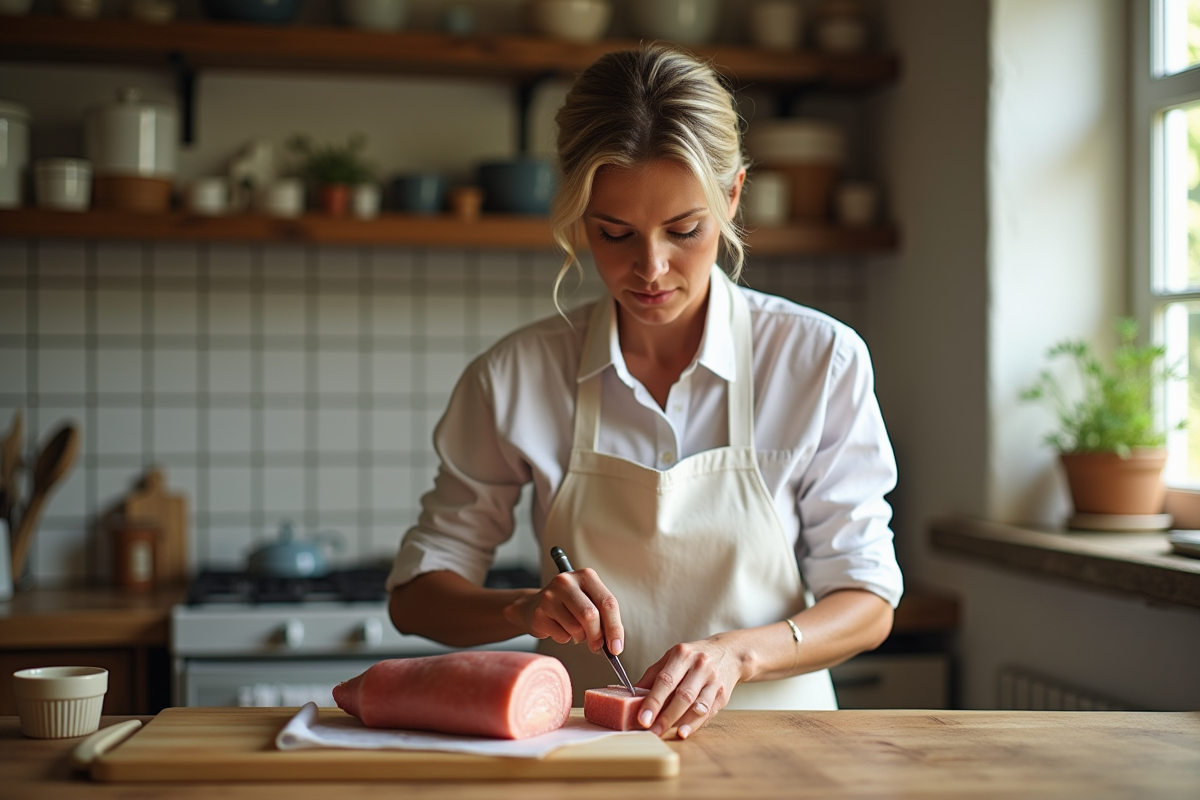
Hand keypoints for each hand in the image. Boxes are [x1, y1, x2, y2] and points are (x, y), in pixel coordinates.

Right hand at [504, 568, 624, 655]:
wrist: (534, 606)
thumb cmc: (569, 607)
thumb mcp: (590, 603)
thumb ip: (604, 619)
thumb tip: (614, 645)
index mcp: (586, 576)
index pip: (608, 602)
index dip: (615, 627)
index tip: (616, 647)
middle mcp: (567, 581)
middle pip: (591, 615)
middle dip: (597, 636)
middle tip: (598, 647)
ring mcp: (550, 595)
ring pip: (576, 627)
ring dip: (580, 637)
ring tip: (574, 630)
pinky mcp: (539, 612)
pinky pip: (561, 635)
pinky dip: (565, 638)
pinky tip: (559, 628)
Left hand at [636, 637, 743, 738]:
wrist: (729, 653)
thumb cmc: (694, 658)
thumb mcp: (673, 658)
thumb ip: (653, 676)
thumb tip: (631, 695)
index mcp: (682, 654)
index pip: (665, 680)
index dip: (653, 701)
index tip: (642, 718)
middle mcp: (700, 666)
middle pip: (682, 696)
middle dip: (665, 716)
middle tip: (650, 730)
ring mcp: (713, 680)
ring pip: (696, 706)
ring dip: (680, 722)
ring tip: (664, 733)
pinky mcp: (723, 694)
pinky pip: (708, 712)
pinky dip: (695, 724)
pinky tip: (683, 731)